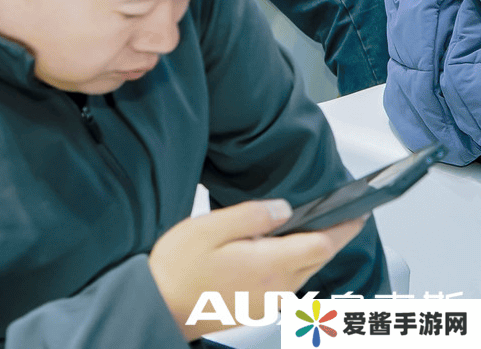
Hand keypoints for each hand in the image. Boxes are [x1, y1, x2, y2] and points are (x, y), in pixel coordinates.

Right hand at [149, 199, 366, 341]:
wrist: (161, 308)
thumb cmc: (178, 268)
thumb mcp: (208, 228)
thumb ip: (250, 216)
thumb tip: (284, 208)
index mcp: (269, 264)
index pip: (322, 244)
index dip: (343, 228)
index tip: (357, 214)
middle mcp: (277, 287)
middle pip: (316, 259)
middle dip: (328, 237)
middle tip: (333, 216)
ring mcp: (269, 302)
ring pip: (302, 273)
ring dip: (306, 252)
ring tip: (296, 231)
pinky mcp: (259, 310)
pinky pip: (286, 285)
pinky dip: (288, 267)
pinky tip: (268, 256)